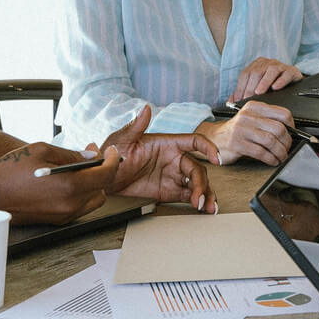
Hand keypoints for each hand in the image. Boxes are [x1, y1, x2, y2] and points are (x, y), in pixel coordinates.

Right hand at [0, 140, 120, 224]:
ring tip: (78, 168)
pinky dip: (80, 194)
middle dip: (102, 170)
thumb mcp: (42, 151)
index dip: (112, 159)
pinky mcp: (55, 221)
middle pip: (103, 188)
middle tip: (90, 154)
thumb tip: (91, 157)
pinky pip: (79, 207)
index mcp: (70, 185)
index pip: (107, 174)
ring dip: (92, 183)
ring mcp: (64, 215)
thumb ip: (71, 154)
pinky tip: (67, 181)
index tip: (110, 150)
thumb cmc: (10, 171)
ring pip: (93, 200)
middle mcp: (71, 204)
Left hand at [99, 106, 218, 211]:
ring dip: (205, 194)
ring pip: (196, 184)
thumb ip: (136, 125)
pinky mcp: (168, 191)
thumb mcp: (122, 139)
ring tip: (207, 207)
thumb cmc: (112, 153)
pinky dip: (196, 202)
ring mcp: (172, 176)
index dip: (208, 148)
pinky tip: (202, 209)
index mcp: (167, 143)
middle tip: (199, 197)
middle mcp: (174, 159)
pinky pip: (187, 196)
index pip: (194, 142)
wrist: (102, 178)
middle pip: (197, 169)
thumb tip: (146, 108)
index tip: (216, 159)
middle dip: (202, 183)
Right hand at [195, 100, 294, 164]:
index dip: (292, 126)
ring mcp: (241, 129)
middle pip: (279, 128)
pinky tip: (272, 161)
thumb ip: (267, 120)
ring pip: (271, 141)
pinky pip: (260, 152)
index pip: (283, 113)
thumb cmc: (236, 130)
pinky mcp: (236, 144)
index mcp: (254, 107)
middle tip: (287, 149)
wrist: (213, 138)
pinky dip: (270, 158)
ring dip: (280, 152)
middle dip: (287, 142)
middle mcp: (247, 116)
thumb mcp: (251, 119)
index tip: (292, 135)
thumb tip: (290, 131)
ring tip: (281, 157)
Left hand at [231, 58, 302, 101]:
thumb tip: (230, 101)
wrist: (293, 84)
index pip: (246, 74)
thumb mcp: (256, 88)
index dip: (241, 87)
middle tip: (248, 99)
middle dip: (251, 87)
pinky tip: (276, 87)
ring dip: (264, 82)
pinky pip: (287, 73)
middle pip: (257, 72)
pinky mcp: (292, 71)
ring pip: (271, 70)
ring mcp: (281, 66)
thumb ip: (243, 93)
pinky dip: (281, 80)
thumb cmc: (271, 87)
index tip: (239, 100)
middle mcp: (268, 63)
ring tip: (259, 93)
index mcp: (257, 65)